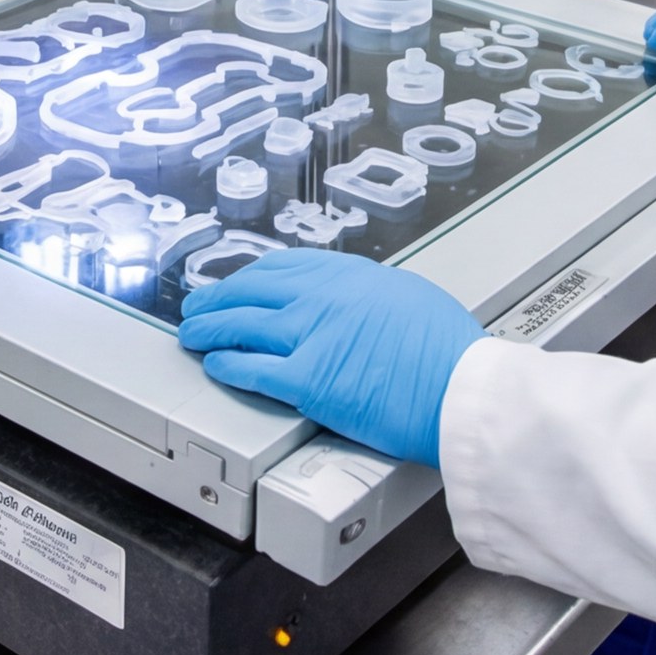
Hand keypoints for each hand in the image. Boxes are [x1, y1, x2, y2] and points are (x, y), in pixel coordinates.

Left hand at [175, 248, 485, 464]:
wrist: (462, 389)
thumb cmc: (451, 353)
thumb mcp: (410, 298)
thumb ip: (372, 298)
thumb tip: (357, 309)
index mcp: (352, 274)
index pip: (286, 265)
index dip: (252, 274)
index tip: (240, 280)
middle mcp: (325, 296)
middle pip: (253, 289)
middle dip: (219, 297)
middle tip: (199, 305)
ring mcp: (312, 335)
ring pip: (243, 325)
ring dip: (210, 329)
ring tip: (193, 334)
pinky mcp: (308, 380)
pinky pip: (253, 369)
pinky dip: (227, 365)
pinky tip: (216, 365)